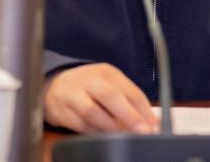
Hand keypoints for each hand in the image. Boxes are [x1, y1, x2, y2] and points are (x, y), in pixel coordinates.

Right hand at [43, 63, 158, 133]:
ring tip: (121, 136)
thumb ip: (131, 101)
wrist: (55, 86)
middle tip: (142, 131)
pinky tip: (102, 136)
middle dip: (128, 115)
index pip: (129, 89)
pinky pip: (80, 125)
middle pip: (109, 95)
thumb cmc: (90, 87)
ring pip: (91, 112)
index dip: (144, 109)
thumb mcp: (111, 86)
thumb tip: (154, 122)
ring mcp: (72, 94)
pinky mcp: (61, 110)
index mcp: (106, 72)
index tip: (154, 125)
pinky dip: (94, 133)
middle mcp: (89, 80)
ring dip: (109, 127)